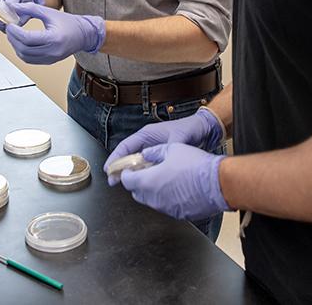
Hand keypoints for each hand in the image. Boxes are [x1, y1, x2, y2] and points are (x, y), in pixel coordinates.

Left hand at [5, 2, 105, 63]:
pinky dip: (22, 52)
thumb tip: (14, 7)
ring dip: (16, 47)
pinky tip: (21, 43)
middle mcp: (52, 51)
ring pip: (25, 57)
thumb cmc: (69, 23)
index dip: (15, 32)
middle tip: (9, 29)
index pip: (28, 38)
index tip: (10, 25)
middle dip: (13, 39)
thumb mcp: (50, 12)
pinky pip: (30, 60)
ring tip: (13, 36)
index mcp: (54, 38)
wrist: (84, 34)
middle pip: (24, 49)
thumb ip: (31, 9)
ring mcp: (51, 58)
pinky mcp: (49, 61)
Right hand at [104, 108, 223, 185]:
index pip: (126, 146)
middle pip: (128, 154)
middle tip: (112, 181)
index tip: (108, 169)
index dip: (115, 158)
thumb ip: (168, 149)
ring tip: (123, 183)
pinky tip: (140, 181)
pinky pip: (146, 164)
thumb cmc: (190, 128)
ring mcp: (153, 147)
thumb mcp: (178, 138)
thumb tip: (162, 160)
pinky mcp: (160, 154)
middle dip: (119, 167)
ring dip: (129, 171)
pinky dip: (141, 172)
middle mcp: (148, 140)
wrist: (203, 128)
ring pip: (136, 160)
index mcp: (147, 134)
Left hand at [120, 142, 229, 220]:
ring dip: (152, 190)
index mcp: (149, 181)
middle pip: (137, 193)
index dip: (126, 173)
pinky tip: (176, 187)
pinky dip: (166, 197)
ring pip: (151, 201)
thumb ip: (154, 152)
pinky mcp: (178, 214)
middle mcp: (154, 198)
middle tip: (145, 171)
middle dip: (138, 182)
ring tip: (163, 178)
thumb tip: (146, 154)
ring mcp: (166, 209)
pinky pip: (166, 206)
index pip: (127, 181)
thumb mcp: (172, 149)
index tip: (129, 169)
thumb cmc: (196, 165)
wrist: (218, 183)